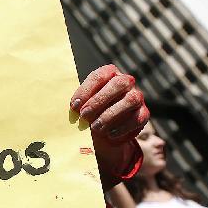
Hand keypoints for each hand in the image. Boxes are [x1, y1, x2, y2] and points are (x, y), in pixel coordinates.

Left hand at [70, 65, 148, 183]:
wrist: (106, 129)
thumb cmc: (89, 111)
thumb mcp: (81, 105)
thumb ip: (76, 103)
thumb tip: (63, 107)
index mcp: (109, 74)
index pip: (99, 76)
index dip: (86, 90)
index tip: (73, 106)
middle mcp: (126, 81)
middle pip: (119, 84)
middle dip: (100, 100)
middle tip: (84, 116)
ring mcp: (137, 97)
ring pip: (130, 100)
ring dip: (110, 114)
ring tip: (95, 128)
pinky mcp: (144, 114)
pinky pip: (137, 118)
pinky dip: (122, 127)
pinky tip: (109, 134)